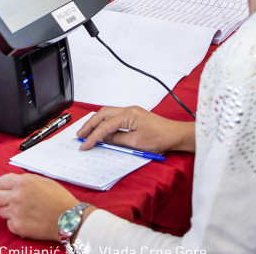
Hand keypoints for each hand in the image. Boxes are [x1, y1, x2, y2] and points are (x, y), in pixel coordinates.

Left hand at [0, 173, 79, 240]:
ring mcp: (15, 212)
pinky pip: (9, 224)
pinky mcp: (17, 226)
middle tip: (14, 202)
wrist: (69, 218)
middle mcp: (16, 196)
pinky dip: (17, 223)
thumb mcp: (43, 181)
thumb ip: (25, 179)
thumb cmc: (59, 198)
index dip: (5, 186)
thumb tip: (11, 179)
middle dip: (4, 199)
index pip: (0, 182)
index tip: (10, 190)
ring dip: (11, 212)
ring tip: (25, 213)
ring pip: (2, 212)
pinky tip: (28, 221)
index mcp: (22, 182)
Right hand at [76, 105, 192, 152]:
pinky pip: (114, 116)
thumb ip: (117, 140)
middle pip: (102, 114)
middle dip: (90, 124)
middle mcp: (128, 110)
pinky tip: (101, 130)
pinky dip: (105, 123)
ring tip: (87, 132)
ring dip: (96, 122)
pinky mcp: (134, 115)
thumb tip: (103, 139)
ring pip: (107, 114)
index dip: (93, 136)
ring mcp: (131, 111)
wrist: (175, 134)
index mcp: (128, 115)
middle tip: (80, 135)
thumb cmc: (160, 138)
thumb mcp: (136, 143)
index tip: (84, 145)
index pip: (105, 126)